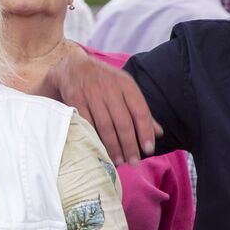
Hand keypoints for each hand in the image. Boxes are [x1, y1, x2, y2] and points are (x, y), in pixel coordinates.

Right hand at [46, 46, 160, 165]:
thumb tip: (158, 133)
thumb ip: (139, 109)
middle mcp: (109, 88)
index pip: (140, 111)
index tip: (148, 150)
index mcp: (126, 85)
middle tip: (133, 162)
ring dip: (112, 146)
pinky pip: (86, 124)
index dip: (145, 132)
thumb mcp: (124, 89)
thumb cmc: (103, 81)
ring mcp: (90, 94)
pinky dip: (93, 138)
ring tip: (118, 161)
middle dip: (129, 145)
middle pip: (123, 122)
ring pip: (104, 126)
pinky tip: (99, 150)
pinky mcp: (74, 100)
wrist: (72, 67)